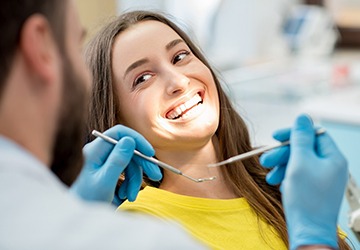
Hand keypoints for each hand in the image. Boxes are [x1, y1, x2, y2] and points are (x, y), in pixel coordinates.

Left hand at [70, 125, 161, 205]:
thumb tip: (130, 140)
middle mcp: (100, 152)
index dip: (137, 140)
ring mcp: (105, 160)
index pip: (120, 133)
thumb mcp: (105, 182)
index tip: (150, 153)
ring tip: (131, 197)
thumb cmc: (88, 200)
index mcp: (95, 150)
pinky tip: (125, 196)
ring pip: (130, 162)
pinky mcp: (110, 170)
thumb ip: (117, 161)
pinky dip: (130, 184)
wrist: (80, 214)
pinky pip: (127, 171)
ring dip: (135, 180)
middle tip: (156, 176)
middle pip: (128, 148)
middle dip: (142, 164)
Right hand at [260, 114, 347, 248]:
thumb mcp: (300, 161)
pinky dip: (285, 176)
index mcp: (333, 157)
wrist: (308, 231)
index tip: (275, 136)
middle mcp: (330, 166)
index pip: (314, 134)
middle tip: (265, 159)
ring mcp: (322, 178)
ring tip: (269, 176)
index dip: (294, 133)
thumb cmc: (306, 198)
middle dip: (282, 153)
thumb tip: (302, 117)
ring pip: (298, 162)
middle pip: (303, 148)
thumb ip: (300, 137)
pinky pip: (298, 174)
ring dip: (281, 165)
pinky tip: (277, 183)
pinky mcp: (313, 188)